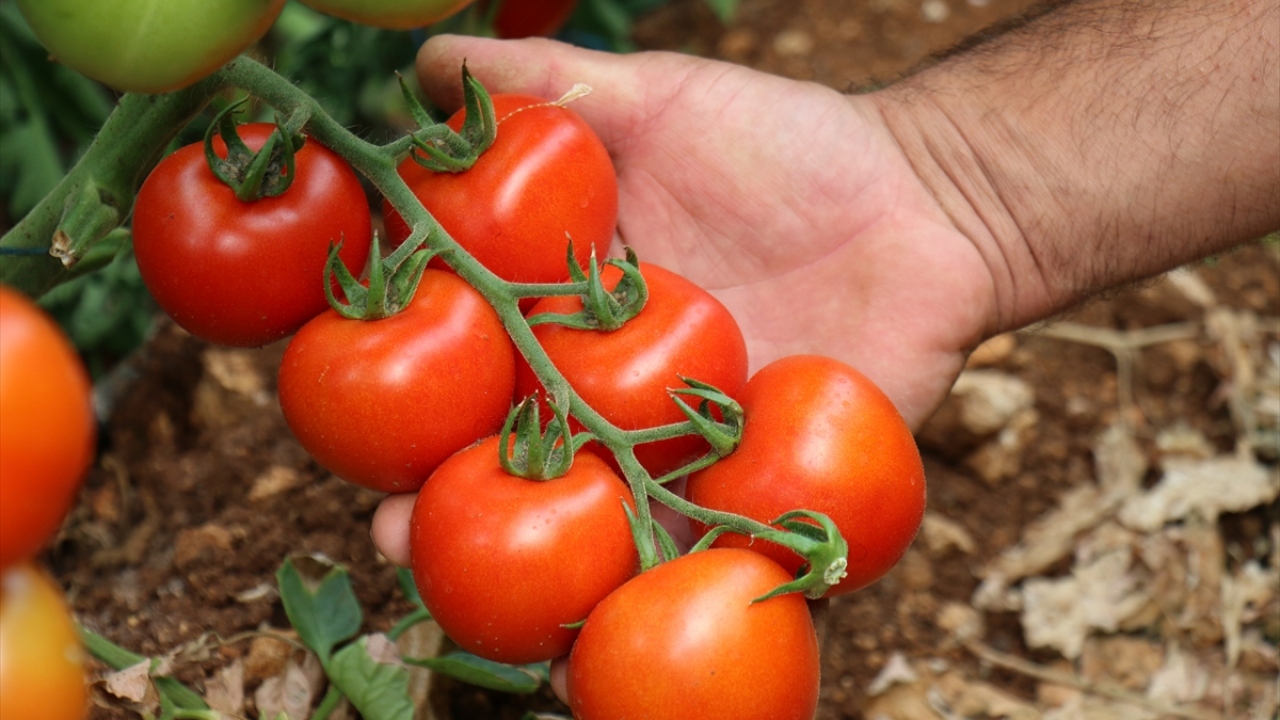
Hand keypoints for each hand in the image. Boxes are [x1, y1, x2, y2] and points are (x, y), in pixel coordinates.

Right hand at [373, 34, 998, 561]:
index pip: (465, 357)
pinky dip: (666, 597)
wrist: (926, 203)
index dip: (395, 385)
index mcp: (570, 310)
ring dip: (533, 576)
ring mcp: (682, 451)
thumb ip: (548, 86)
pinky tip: (607, 649)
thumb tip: (424, 62)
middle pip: (513, 459)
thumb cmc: (790, 147)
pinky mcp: (757, 492)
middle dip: (446, 503)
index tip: (337, 401)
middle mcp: (611, 391)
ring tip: (476, 611)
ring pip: (594, 526)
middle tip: (392, 533)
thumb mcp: (660, 101)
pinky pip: (708, 558)